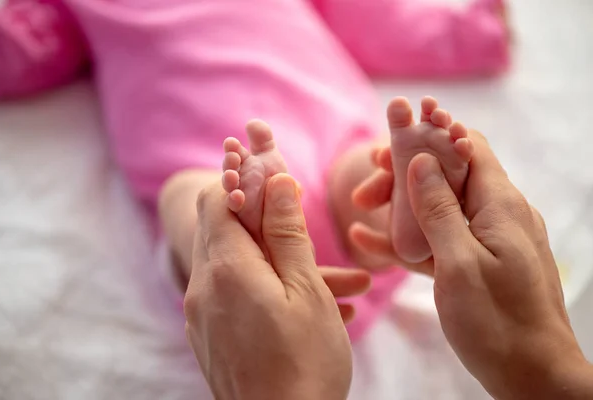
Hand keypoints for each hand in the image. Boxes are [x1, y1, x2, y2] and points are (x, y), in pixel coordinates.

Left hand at [185, 174, 356, 399]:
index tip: (276, 178)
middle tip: (306, 220)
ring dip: (280, 261)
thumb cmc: (304, 363)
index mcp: (226, 268)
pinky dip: (268, 288)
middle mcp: (203, 288)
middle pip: (223, 229)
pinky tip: (320, 309)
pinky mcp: (210, 336)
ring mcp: (202, 315)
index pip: (218, 199)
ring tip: (347, 284)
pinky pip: (235, 295)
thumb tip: (276, 179)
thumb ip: (287, 231)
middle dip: (266, 219)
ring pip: (237, 265)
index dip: (244, 181)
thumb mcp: (306, 289)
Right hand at [354, 131, 592, 398]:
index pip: (467, 146)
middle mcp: (496, 214)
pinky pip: (437, 240)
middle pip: (446, 175)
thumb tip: (420, 160)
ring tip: (360, 211)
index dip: (432, 131)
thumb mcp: (460, 263)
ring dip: (399, 207)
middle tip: (365, 189)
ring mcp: (485, 239)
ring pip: (437, 208)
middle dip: (403, 175)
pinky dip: (406, 237)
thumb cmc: (497, 322)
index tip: (396, 127)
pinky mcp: (474, 263)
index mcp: (499, 205)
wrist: (531, 376)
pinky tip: (369, 240)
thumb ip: (438, 209)